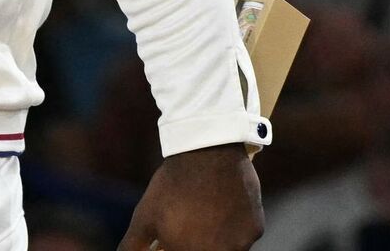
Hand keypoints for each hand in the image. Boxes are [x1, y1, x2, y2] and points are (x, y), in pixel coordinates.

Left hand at [118, 144, 262, 250]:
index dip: (174, 248)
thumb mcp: (145, 216)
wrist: (208, 149)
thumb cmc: (172, 185)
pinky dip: (234, 228)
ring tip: (205, 212)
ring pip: (227, 249)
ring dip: (216, 239)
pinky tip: (222, 206)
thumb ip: (134, 245)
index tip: (171, 240)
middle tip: (191, 223)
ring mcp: (240, 244)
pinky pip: (244, 236)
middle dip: (194, 244)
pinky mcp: (255, 229)